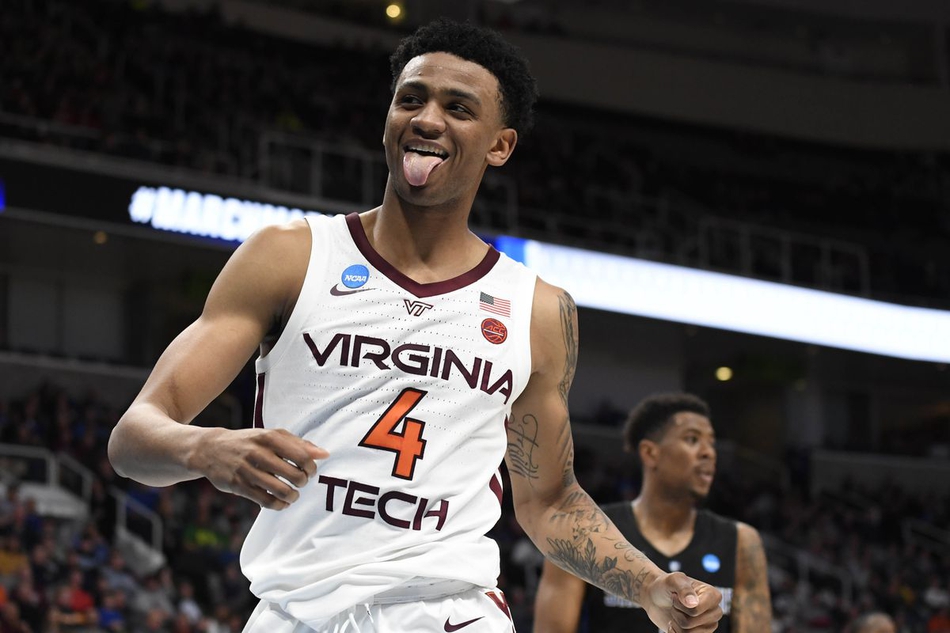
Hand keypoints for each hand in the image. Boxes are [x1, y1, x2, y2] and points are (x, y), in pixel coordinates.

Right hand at [193, 427, 328, 508]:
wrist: (210, 449)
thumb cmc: (249, 442)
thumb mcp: (272, 435)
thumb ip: (299, 444)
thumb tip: (324, 454)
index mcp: (269, 437)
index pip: (302, 456)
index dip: (311, 467)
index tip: (309, 471)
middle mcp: (258, 453)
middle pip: (294, 475)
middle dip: (303, 482)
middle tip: (301, 482)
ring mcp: (247, 470)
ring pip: (281, 491)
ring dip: (292, 496)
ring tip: (293, 495)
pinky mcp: (238, 485)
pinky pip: (265, 501)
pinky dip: (279, 505)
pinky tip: (281, 502)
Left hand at [643, 571, 722, 631]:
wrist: (656, 598)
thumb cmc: (666, 586)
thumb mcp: (673, 580)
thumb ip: (683, 588)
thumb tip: (693, 604)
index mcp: (713, 596)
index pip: (695, 610)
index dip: (679, 605)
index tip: (675, 596)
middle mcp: (715, 612)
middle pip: (690, 623)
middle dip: (676, 614)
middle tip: (675, 605)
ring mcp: (709, 626)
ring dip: (676, 624)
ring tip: (676, 614)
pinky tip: (674, 624)